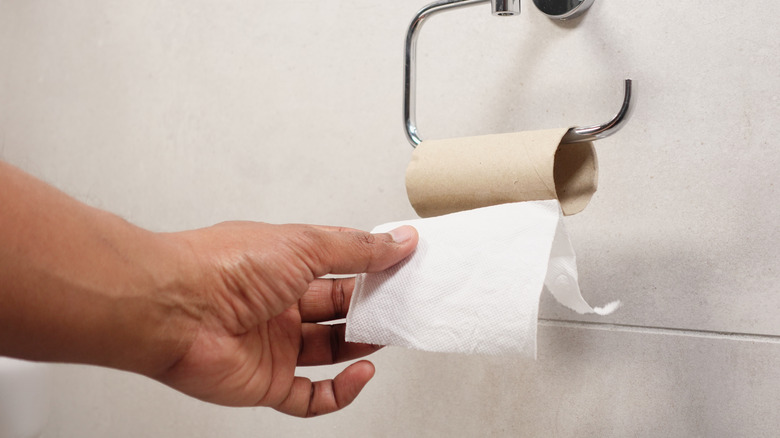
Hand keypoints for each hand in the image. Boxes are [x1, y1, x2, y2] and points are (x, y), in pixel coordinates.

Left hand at [154, 222, 417, 416]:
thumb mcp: (306, 244)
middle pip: (337, 311)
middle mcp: (278, 305)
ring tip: (387, 335)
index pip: (339, 269)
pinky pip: (310, 397)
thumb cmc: (224, 266)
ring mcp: (272, 345)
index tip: (402, 268)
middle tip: (401, 305)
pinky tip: (360, 374)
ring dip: (360, 346)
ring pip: (328, 352)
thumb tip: (397, 241)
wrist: (173, 308)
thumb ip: (356, 248)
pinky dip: (340, 392)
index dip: (370, 270)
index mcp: (283, 266)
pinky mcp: (265, 382)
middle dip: (370, 309)